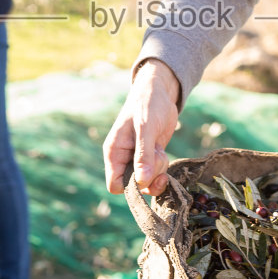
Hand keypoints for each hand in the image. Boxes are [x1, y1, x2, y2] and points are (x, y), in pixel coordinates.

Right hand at [103, 60, 180, 194]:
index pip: (115, 184)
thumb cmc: (147, 105)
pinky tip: (163, 151)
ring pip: (147, 182)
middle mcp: (123, 159)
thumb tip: (142, 182)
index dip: (131, 186)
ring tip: (159, 149)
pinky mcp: (150, 158)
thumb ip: (144, 155)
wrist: (159, 92)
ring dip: (158, 171)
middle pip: (134, 186)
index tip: (147, 175)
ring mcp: (137, 159)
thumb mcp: (146, 128)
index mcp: (114, 153)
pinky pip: (156, 174)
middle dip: (150, 177)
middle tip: (158, 156)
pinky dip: (163, 168)